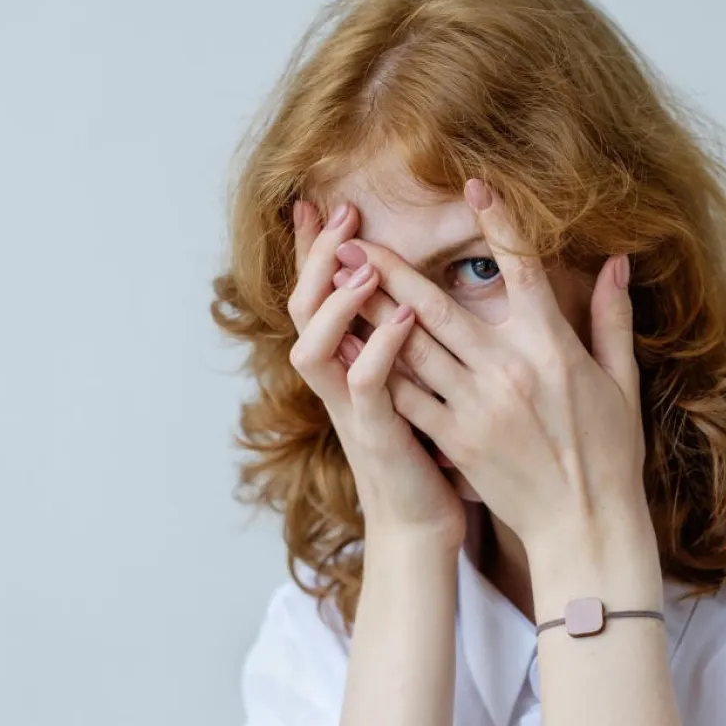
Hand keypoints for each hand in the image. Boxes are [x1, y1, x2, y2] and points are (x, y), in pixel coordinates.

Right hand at [287, 201, 464, 548]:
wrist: (421, 525)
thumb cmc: (424, 453)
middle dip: (317, 260)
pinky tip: (406, 319)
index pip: (315, 296)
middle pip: (302, 311)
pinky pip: (364, 389)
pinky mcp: (377, 437)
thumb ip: (401, 340)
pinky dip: (378, 350)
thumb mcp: (408, 385)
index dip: (309, 252)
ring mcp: (351, 411)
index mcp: (343, 365)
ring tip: (365, 267)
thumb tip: (415, 290)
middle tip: (343, 215)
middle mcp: (336, 384)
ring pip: (314, 348)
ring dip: (336, 304)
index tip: (315, 201)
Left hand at [332, 181, 652, 556]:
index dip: (498, 223)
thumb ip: (611, 317)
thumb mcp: (620, 382)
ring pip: (411, 347)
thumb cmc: (609, 453)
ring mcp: (475, 405)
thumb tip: (616, 260)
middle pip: (438, 306)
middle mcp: (507, 369)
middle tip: (353, 238)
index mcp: (551, 347)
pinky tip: (347, 345)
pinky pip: (405, 397)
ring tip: (336, 281)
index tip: (472, 185)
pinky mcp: (454, 439)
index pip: (522, 269)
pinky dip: (375, 368)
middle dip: (391, 268)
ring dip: (370, 310)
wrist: (585, 526)